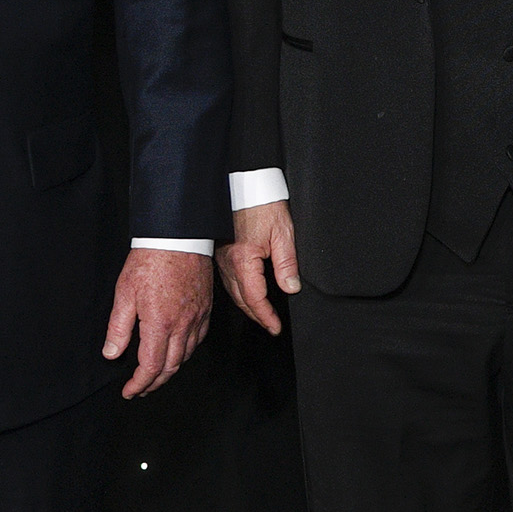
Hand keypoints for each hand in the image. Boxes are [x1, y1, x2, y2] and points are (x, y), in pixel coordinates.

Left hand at [104, 245, 213, 398]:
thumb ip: (118, 327)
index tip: (130, 391)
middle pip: (171, 366)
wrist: (179, 237)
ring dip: (170, 369)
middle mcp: (182, 325)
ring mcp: (197, 317)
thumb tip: (112, 354)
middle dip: (155, 382)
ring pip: (186, 355)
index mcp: (160, 323)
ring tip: (156, 374)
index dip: (139, 384)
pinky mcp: (205, 309)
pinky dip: (186, 352)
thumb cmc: (150, 261)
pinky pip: (198, 339)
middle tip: (141, 388)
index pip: (151, 366)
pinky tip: (178, 351)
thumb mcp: (124, 293)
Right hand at [218, 200, 301, 335]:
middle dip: (257, 316)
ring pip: (233, 291)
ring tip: (261, 315)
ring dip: (247, 306)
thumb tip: (291, 288)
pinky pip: (229, 280)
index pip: (255, 298)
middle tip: (270, 326)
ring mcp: (222, 258)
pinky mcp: (221, 252)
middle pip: (242, 299)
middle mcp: (228, 262)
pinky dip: (239, 292)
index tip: (275, 327)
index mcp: (243, 260)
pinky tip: (246, 294)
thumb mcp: (283, 233)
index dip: (266, 316)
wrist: (245, 184)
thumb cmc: (262, 204)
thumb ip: (287, 264)